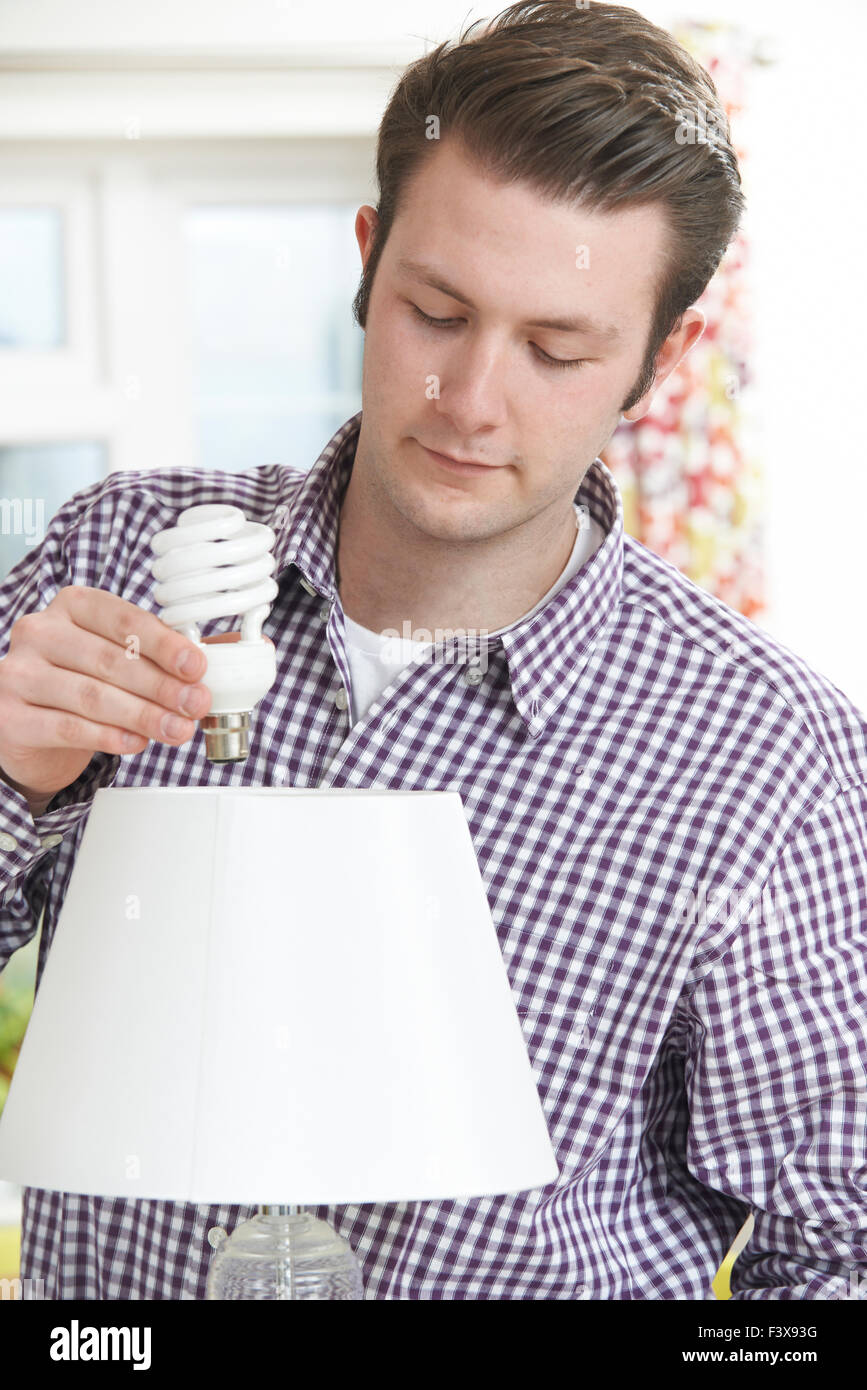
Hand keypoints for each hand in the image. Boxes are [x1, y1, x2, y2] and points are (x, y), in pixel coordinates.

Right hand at [0, 586, 214, 805]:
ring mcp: (19, 672)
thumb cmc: (84, 682)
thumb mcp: (125, 658)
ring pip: (92, 695)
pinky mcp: (10, 715)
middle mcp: (40, 631)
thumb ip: (174, 654)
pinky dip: (108, 736)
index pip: (124, 620)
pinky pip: (67, 727)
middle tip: (196, 705)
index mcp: (74, 605)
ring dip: (143, 715)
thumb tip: (243, 648)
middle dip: (161, 686)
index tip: (197, 666)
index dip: (164, 644)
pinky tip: (136, 742)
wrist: (29, 726)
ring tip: (178, 730)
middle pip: (111, 660)